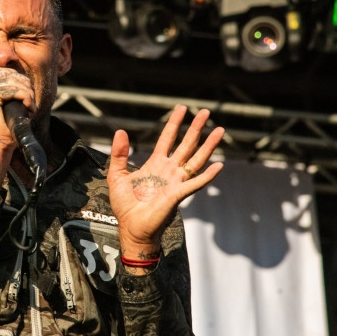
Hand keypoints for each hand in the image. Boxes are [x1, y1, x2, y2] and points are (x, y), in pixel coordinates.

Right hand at [0, 66, 35, 182]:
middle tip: (31, 101)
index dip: (17, 79)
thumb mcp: (8, 109)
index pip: (0, 71)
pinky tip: (29, 107)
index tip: (27, 95)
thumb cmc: (4, 135)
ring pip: (10, 79)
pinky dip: (24, 96)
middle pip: (5, 72)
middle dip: (23, 83)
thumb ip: (11, 94)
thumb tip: (25, 81)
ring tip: (31, 106)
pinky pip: (12, 89)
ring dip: (26, 91)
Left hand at [108, 105, 223, 259]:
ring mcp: (175, 181)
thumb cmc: (125, 205)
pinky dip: (207, 176)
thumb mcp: (117, 175)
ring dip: (208, 145)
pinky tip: (218, 165)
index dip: (174, 123)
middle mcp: (168, 170)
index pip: (167, 138)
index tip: (182, 108)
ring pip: (196, 159)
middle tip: (206, 111)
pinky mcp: (177, 195)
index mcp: (155, 163)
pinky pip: (195, 183)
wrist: (131, 227)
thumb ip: (119, 154)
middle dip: (196, 128)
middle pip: (186, 144)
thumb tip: (120, 131)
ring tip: (219, 130)